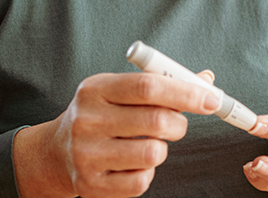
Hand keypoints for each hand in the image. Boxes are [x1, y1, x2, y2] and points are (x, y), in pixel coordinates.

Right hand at [12, 70, 219, 197]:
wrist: (56, 153)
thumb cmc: (101, 115)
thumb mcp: (119, 90)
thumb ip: (162, 84)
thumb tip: (207, 81)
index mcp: (96, 89)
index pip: (148, 86)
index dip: (186, 92)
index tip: (212, 99)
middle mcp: (87, 120)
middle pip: (156, 120)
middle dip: (180, 123)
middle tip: (177, 124)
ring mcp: (86, 155)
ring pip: (153, 153)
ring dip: (162, 148)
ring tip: (148, 143)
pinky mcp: (91, 184)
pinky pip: (142, 180)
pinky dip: (147, 172)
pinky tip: (133, 162)